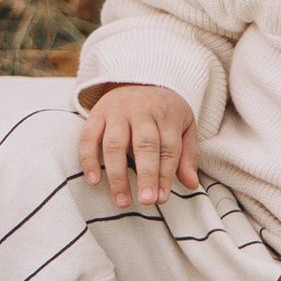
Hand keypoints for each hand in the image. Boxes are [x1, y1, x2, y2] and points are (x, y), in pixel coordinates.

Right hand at [79, 84, 199, 206]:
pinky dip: (89, 159)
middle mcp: (142, 110)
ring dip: (117, 174)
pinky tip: (94, 180)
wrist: (138, 79)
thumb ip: (187, 155)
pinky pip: (88, 136)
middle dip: (146, 174)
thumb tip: (191, 184)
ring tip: (122, 201)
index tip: (161, 198)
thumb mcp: (184, 126)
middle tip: (147, 201)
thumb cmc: (164, 111)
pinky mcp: (97, 113)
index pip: (168, 147)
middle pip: (145, 144)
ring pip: (115, 143)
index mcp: (166, 114)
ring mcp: (117, 111)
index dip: (165, 175)